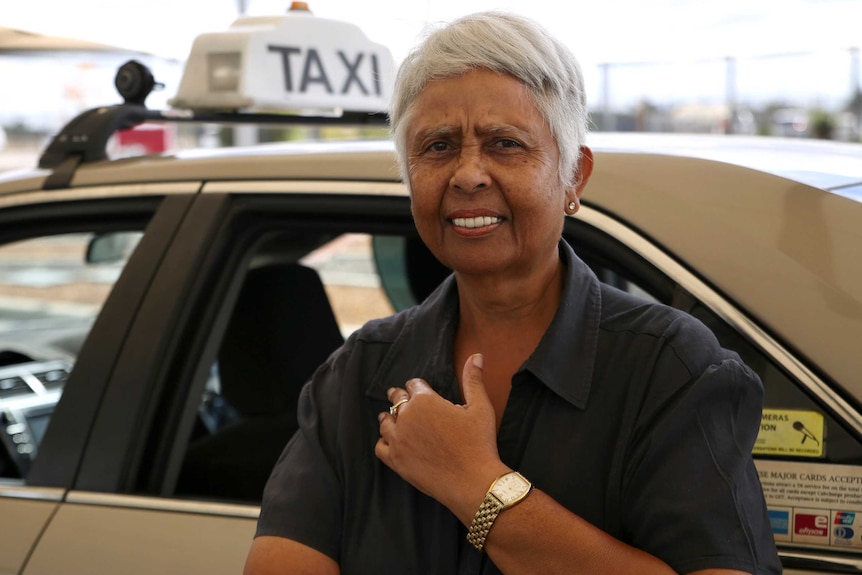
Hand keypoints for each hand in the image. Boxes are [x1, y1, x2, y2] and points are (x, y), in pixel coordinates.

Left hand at [375, 354, 510, 520]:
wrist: (473, 482)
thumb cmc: (479, 443)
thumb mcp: (481, 407)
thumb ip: (473, 379)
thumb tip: (476, 355)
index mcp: (425, 400)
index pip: (413, 384)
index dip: (418, 386)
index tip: (420, 389)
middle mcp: (406, 417)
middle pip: (396, 399)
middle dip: (400, 397)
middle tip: (403, 399)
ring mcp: (398, 439)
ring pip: (384, 421)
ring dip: (390, 418)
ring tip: (395, 419)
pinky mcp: (395, 460)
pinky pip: (380, 446)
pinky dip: (384, 441)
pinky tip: (391, 441)